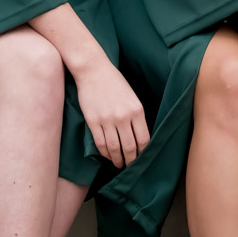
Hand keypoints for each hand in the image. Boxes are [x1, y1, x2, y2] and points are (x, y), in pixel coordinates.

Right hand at [73, 54, 148, 168]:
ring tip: (118, 164)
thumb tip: (137, 137)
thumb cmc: (114, 82)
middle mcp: (123, 117)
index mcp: (137, 110)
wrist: (94, 70)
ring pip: (114, 148)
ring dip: (117, 160)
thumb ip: (135, 116)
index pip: (144, 139)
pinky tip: (107, 155)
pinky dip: (104, 153)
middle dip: (131, 160)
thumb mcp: (132, 97)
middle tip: (130, 166)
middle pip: (130, 147)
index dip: (143, 152)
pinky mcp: (93, 121)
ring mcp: (107, 120)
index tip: (142, 158)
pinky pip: (100, 143)